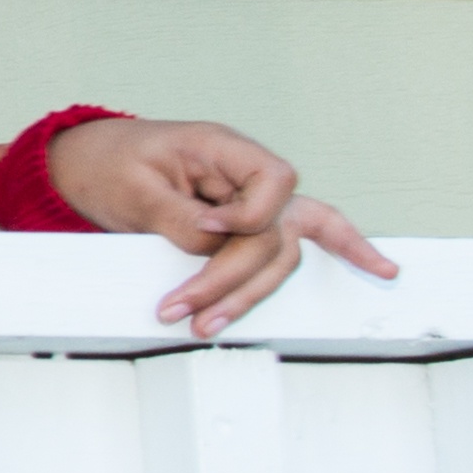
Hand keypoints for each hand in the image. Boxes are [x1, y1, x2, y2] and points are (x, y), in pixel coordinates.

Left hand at [40, 114, 396, 339]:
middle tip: (183, 311)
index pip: (274, 181)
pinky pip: (299, 238)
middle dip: (230, 277)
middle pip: (273, 232)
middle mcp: (248, 174)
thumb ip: (178, 216)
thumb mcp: (133, 188)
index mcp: (224, 148)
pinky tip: (383, 271)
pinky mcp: (245, 222)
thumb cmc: (110, 164)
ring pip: (278, 253)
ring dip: (246, 293)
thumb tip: (213, 247)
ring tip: (204, 324)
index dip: (249, 217)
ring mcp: (252, 200)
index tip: (204, 231)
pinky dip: (345, 251)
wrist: (89, 163)